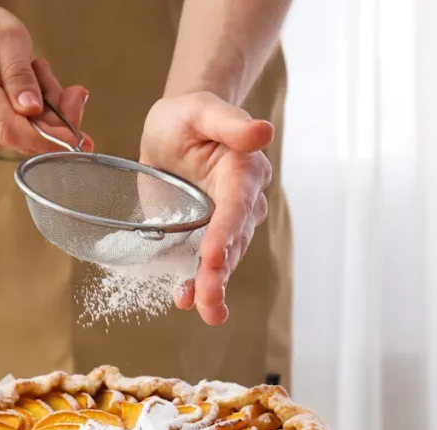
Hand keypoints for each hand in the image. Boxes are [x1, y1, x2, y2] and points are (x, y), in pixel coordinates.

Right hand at [0, 5, 93, 153]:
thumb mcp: (8, 34)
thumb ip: (20, 73)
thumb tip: (32, 109)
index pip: (9, 126)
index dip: (47, 137)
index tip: (78, 137)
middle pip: (20, 136)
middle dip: (54, 120)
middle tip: (70, 92)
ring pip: (21, 138)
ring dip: (43, 115)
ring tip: (35, 78)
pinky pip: (14, 137)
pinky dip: (30, 120)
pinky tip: (24, 94)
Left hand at [140, 92, 273, 324]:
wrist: (173, 130)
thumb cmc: (189, 116)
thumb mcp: (202, 111)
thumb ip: (230, 123)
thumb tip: (263, 132)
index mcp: (243, 173)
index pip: (237, 207)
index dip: (226, 232)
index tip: (211, 255)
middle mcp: (240, 204)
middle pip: (233, 243)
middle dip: (219, 272)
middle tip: (208, 298)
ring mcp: (222, 225)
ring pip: (221, 260)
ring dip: (211, 287)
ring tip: (206, 310)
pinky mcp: (201, 236)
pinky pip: (200, 264)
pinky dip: (192, 285)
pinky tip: (184, 301)